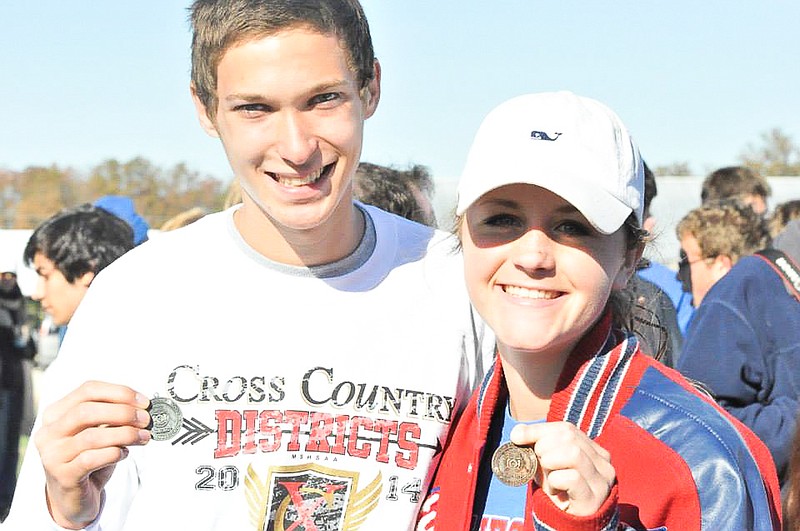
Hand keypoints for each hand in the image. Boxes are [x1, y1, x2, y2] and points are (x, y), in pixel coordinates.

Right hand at [34, 381, 151, 528]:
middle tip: (145, 419)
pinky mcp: (63, 476)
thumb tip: (142, 407)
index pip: (87, 390)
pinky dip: (114, 453)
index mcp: (56, 413)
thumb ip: (112, 416)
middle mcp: (49, 432)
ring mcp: (53, 455)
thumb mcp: (99, 431)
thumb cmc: (89, 458)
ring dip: (125, 434)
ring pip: (91, 436)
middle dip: (122, 412)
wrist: (74, 497)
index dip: (119, 392)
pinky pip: (92, 459)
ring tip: (143, 437)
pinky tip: (124, 453)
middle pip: (86, 410)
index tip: (142, 401)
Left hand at [510, 421, 614, 515]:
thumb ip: (534, 445)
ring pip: (573, 453)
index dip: (539, 430)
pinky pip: (571, 478)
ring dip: (550, 462)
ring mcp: (602, 480)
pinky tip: (556, 491)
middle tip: (539, 463)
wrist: (569, 524)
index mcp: (592, 449)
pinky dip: (555, 481)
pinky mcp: (595, 498)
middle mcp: (603, 462)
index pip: (565, 428)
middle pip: (569, 437)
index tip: (517, 437)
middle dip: (544, 447)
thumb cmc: (559, 491)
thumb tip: (517, 432)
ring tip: (549, 477)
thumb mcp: (545, 464)